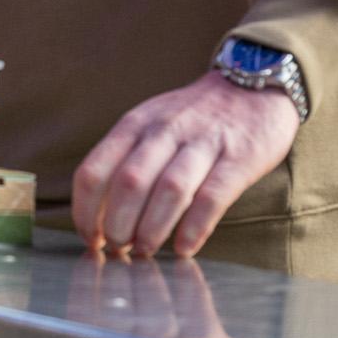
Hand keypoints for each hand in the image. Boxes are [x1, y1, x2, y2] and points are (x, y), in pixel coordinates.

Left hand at [72, 72, 297, 259]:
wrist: (252, 85)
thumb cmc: (192, 118)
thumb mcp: (149, 124)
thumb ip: (126, 159)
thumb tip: (99, 214)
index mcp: (134, 124)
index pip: (95, 170)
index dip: (85, 210)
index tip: (89, 238)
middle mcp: (164, 131)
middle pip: (129, 183)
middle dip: (117, 224)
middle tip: (118, 250)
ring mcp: (203, 143)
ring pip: (169, 189)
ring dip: (151, 228)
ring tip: (144, 252)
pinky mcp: (238, 158)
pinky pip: (212, 196)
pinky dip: (195, 227)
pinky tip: (185, 249)